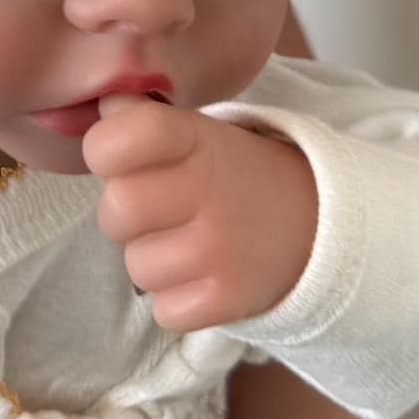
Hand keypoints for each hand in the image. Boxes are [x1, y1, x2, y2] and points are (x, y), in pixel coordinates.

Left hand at [83, 97, 317, 331]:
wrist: (316, 224)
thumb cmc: (233, 173)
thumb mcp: (195, 131)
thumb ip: (142, 118)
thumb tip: (102, 106)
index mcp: (194, 140)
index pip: (118, 139)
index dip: (105, 149)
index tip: (118, 157)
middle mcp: (209, 192)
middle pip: (116, 210)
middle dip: (123, 213)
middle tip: (155, 210)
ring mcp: (220, 249)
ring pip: (136, 267)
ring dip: (151, 260)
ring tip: (184, 243)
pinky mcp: (229, 299)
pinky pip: (164, 311)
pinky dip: (176, 300)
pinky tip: (200, 277)